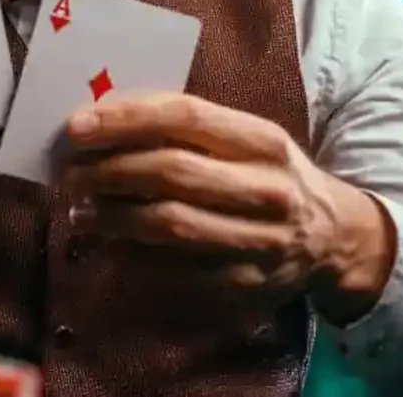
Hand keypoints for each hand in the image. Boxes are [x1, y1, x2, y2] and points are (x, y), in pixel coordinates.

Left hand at [62, 93, 392, 312]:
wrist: (331, 237)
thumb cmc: (269, 175)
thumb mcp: (247, 140)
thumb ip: (187, 128)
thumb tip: (103, 120)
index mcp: (264, 140)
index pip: (185, 116)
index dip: (125, 119)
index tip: (77, 126)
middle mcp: (267, 189)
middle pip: (172, 171)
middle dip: (109, 169)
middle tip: (70, 172)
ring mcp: (259, 241)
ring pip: (169, 224)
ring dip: (112, 216)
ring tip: (81, 209)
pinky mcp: (245, 284)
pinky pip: (175, 271)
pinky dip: (133, 257)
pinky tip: (110, 245)